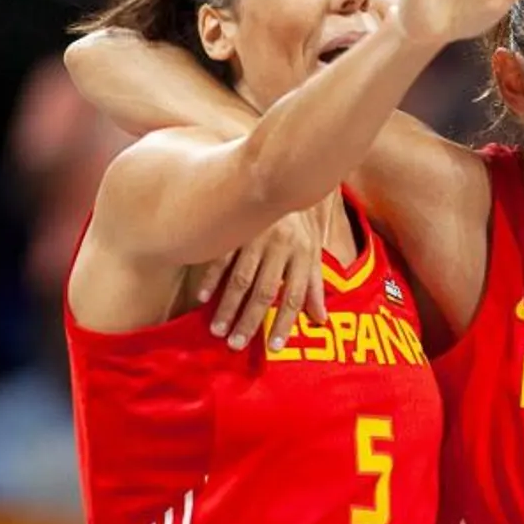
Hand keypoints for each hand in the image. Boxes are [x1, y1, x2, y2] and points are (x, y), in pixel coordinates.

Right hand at [206, 206, 327, 350]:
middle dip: (250, 321)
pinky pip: (221, 256)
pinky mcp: (236, 228)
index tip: (275, 347)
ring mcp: (256, 237)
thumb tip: (321, 320)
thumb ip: (314, 287)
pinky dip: (212, 277)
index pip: (294, 295)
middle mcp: (281, 248)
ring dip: (228, 306)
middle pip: (265, 291)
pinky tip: (203, 297)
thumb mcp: (314, 252)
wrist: (286, 176)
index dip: (286, 322)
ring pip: (241, 278)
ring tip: (218, 330)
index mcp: (303, 255)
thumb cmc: (299, 223)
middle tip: (236, 345)